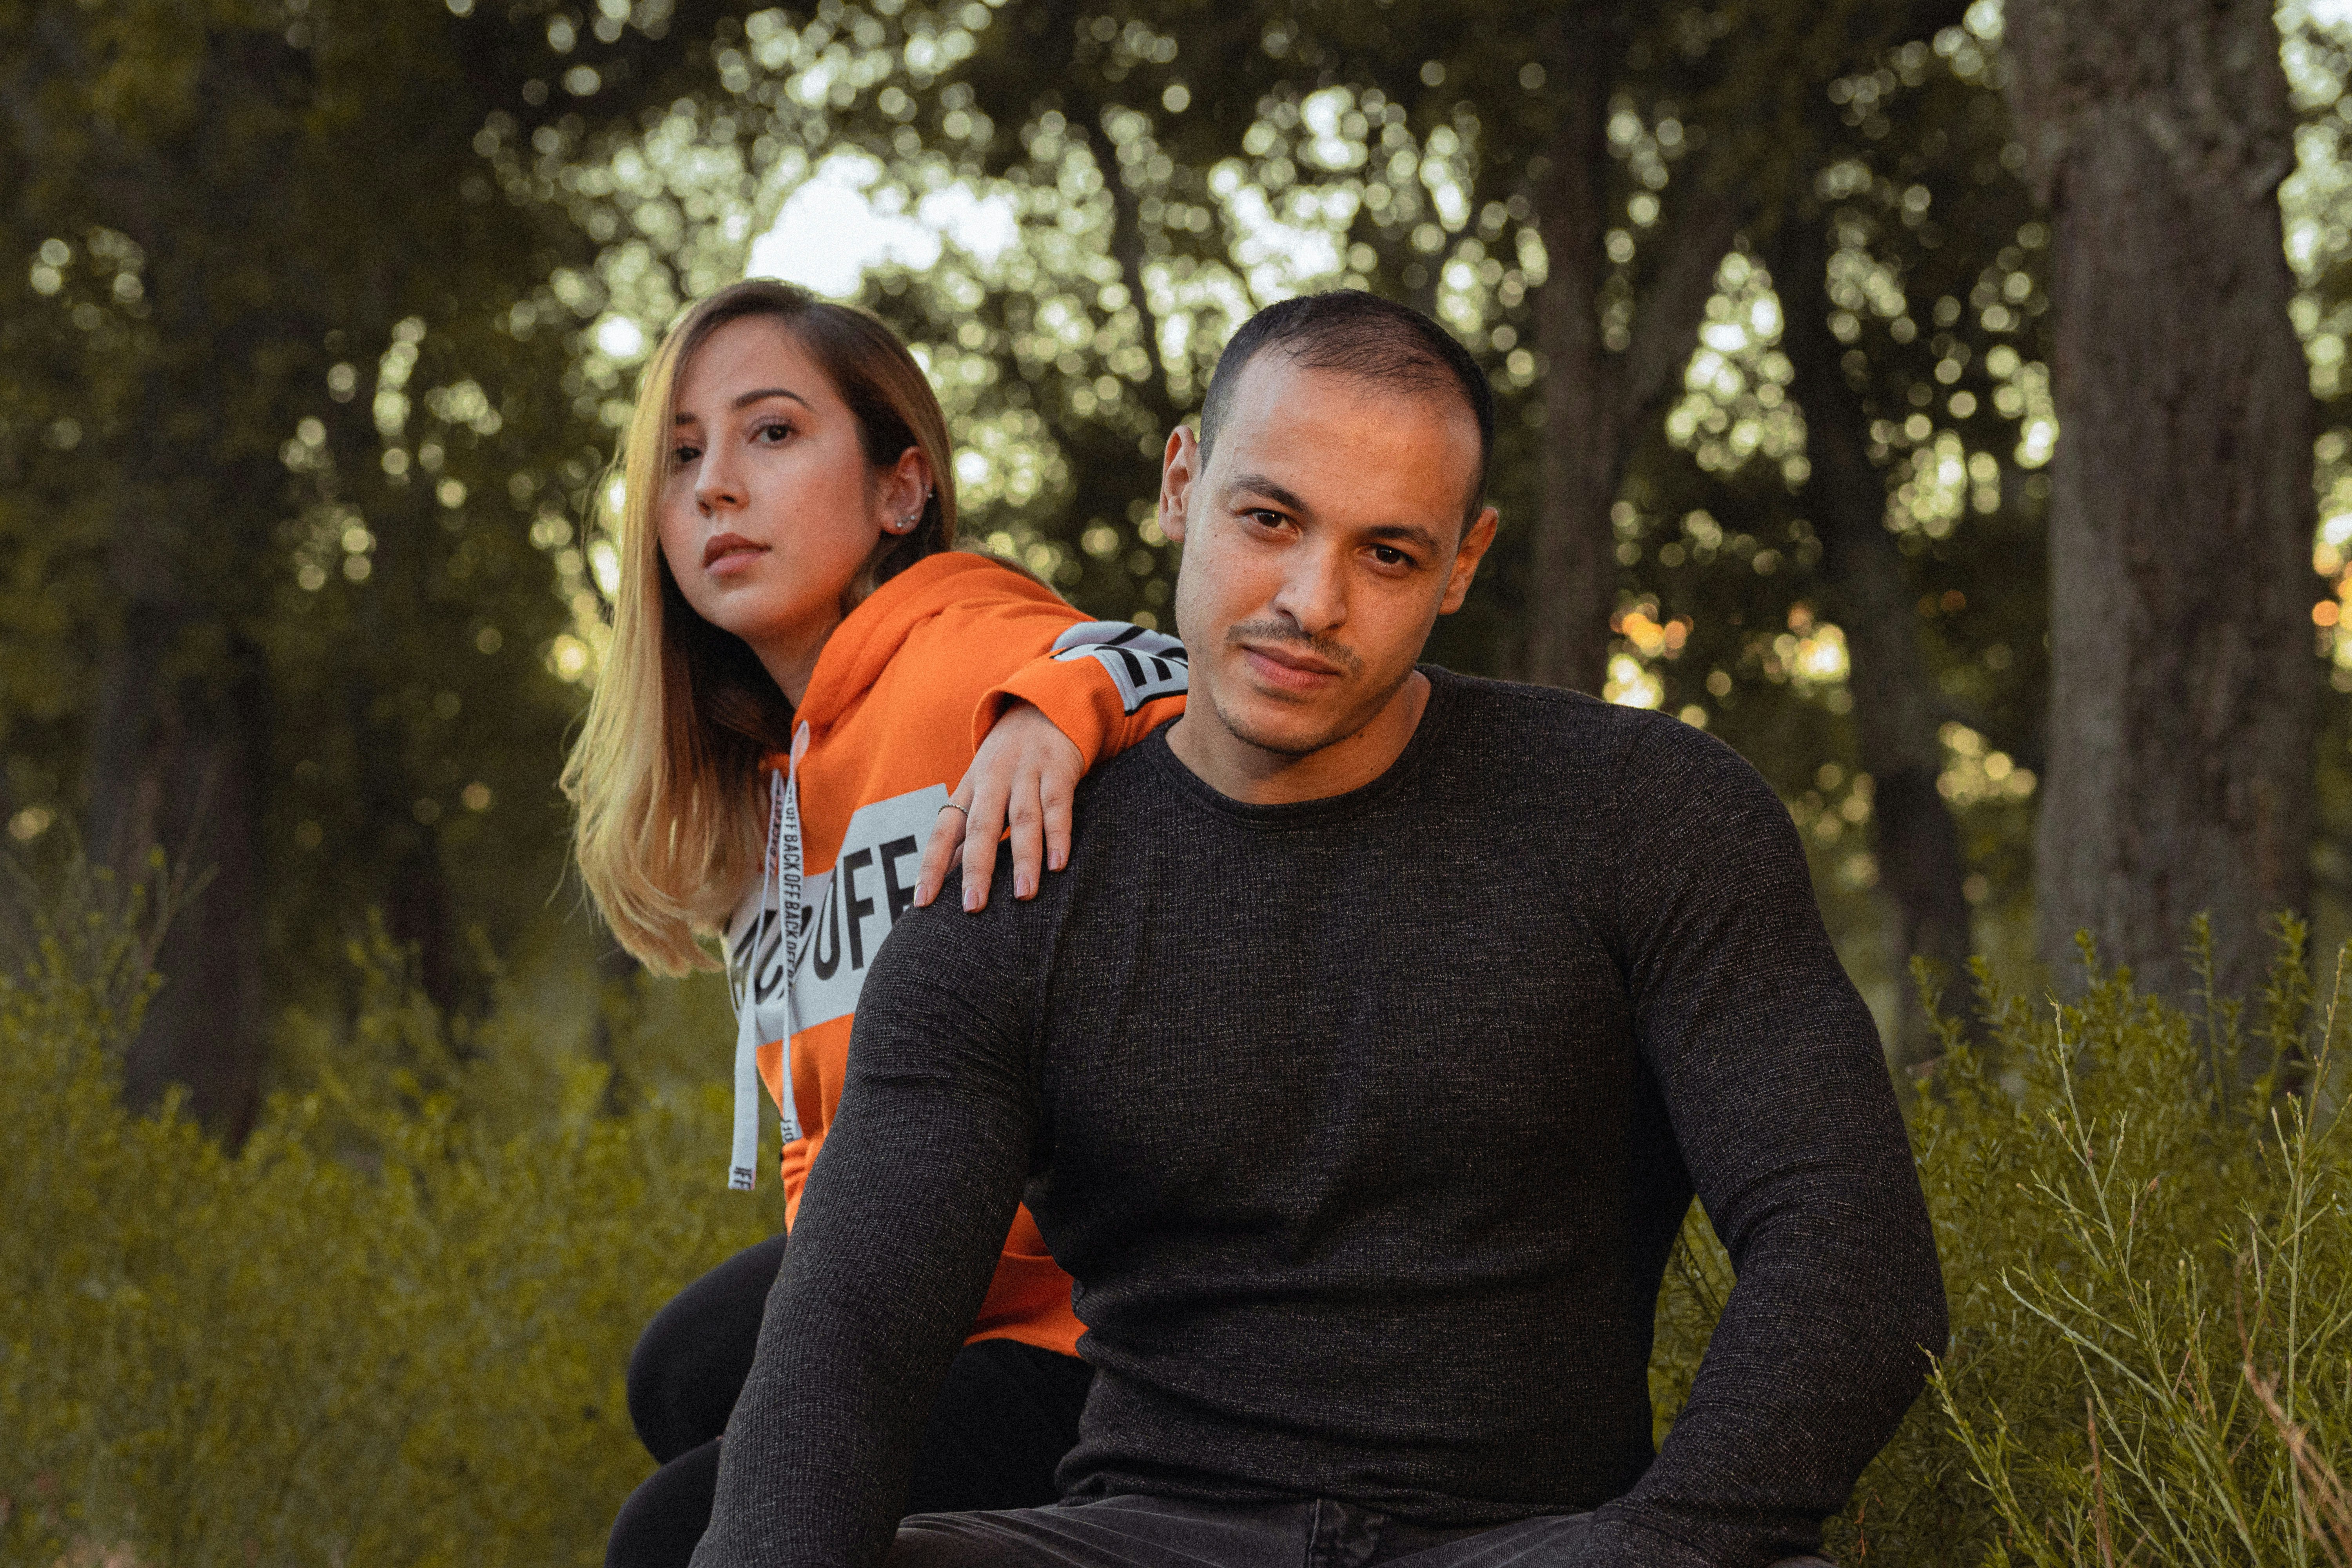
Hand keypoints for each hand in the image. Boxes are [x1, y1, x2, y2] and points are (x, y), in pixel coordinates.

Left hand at [914, 701, 1081, 911]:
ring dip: (1022, 858)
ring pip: (1023, 819)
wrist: (1043, 707)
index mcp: (969, 788)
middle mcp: (993, 780)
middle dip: (977, 868)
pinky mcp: (1058, 770)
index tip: (922, 903)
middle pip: (981, 827)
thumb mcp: (981, 789)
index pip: (944, 831)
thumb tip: (946, 877)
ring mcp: (1026, 773)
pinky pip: (1058, 806)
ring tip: (1023, 895)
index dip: (932, 866)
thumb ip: (968, 832)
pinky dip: (1058, 835)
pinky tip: (1058, 864)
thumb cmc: (1007, 762)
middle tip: (973, 907)